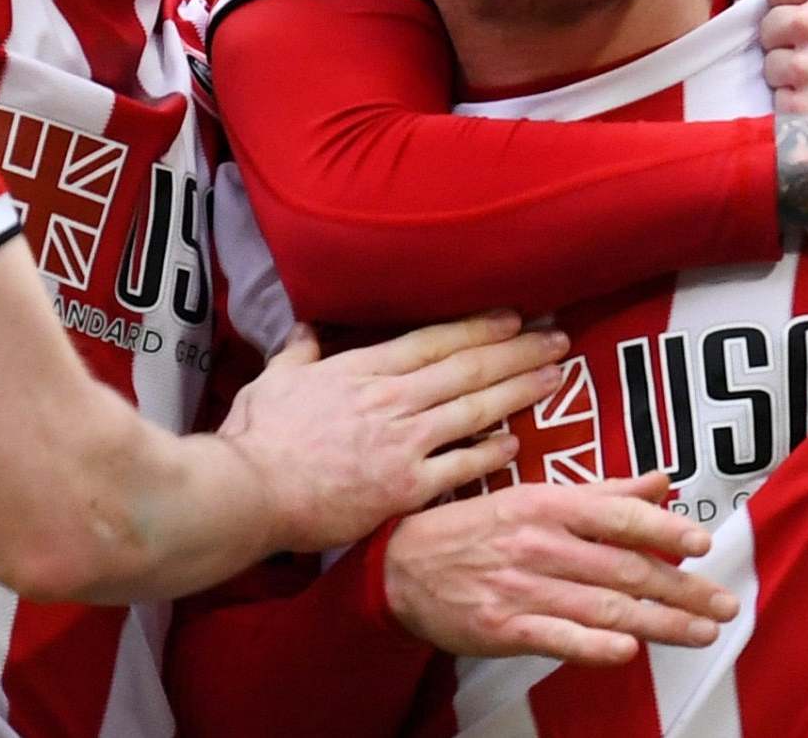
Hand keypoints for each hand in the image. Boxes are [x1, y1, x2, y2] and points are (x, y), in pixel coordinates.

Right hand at [220, 313, 569, 554]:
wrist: (251, 491)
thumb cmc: (258, 436)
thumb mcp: (274, 380)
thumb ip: (298, 353)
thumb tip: (307, 330)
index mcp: (364, 369)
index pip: (434, 340)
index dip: (479, 327)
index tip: (514, 317)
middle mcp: (393, 399)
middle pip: (468, 368)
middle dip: (517, 351)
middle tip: (557, 338)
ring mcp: (403, 443)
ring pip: (474, 410)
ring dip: (519, 390)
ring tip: (555, 376)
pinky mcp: (405, 488)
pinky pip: (460, 467)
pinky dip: (490, 453)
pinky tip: (517, 442)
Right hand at [383, 472, 737, 665]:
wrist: (402, 564)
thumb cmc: (477, 527)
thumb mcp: (535, 497)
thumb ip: (603, 493)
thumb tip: (661, 481)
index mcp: (548, 506)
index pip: (616, 515)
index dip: (662, 528)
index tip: (701, 542)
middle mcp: (539, 544)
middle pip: (622, 568)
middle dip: (680, 589)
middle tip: (724, 604)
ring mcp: (522, 587)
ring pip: (602, 607)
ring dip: (658, 621)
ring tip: (701, 632)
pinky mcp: (504, 627)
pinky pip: (557, 638)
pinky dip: (593, 646)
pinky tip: (628, 651)